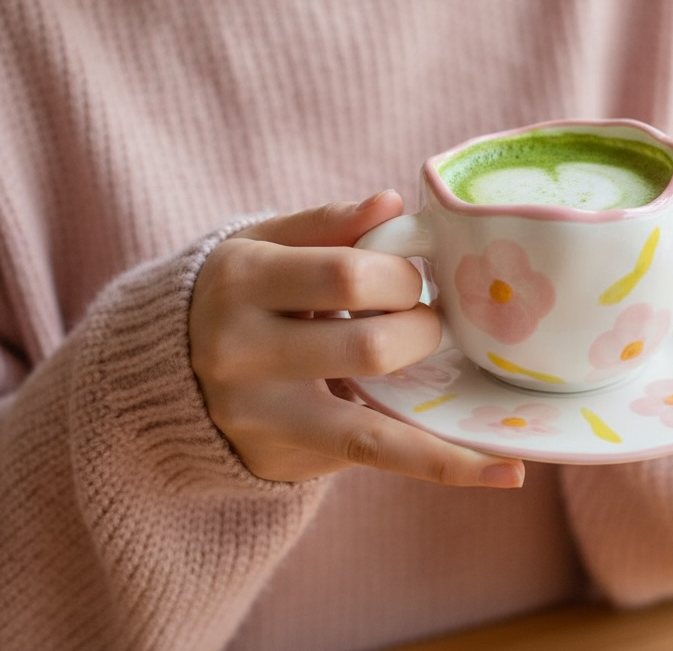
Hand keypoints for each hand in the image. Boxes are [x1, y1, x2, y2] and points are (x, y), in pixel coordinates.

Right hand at [189, 191, 524, 487]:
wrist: (167, 375)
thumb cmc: (239, 293)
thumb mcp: (263, 243)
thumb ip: (326, 224)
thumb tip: (392, 202)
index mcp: (241, 279)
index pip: (346, 272)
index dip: (401, 274)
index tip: (414, 276)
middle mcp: (241, 351)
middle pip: (370, 343)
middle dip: (421, 326)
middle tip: (424, 318)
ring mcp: (261, 412)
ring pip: (377, 418)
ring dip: (434, 384)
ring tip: (442, 358)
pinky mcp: (287, 453)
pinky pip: (377, 459)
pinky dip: (444, 465)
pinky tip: (504, 470)